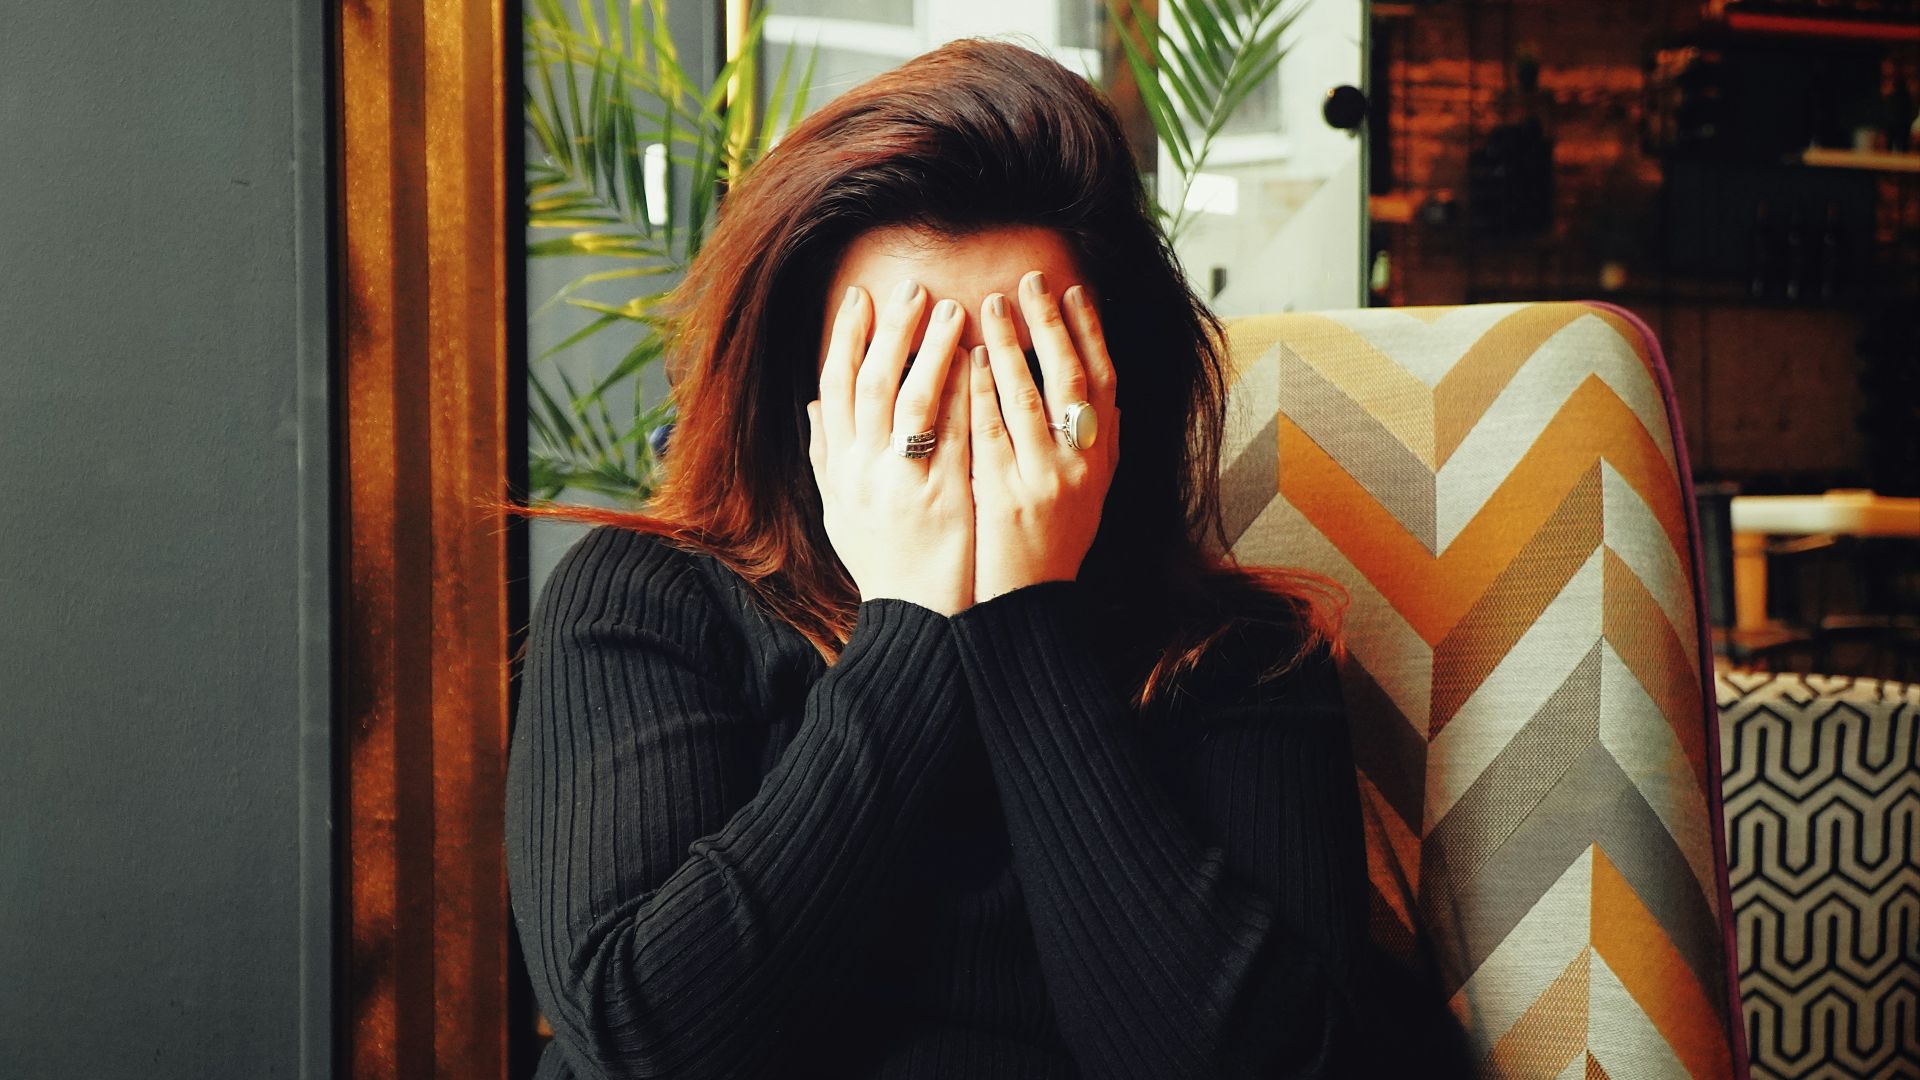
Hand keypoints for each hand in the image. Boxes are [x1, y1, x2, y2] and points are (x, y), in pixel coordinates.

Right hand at [808, 278, 975, 615]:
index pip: (835, 387)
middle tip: (911, 287)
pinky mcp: (944, 496)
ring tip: (953, 308)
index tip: (861, 298)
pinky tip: (980, 361)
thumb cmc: (884, 563)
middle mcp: (864, 471)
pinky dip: (963, 392)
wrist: (917, 620)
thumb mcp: (840, 511)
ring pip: (914, 399)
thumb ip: (826, 457)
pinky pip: (953, 432)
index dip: (847, 339)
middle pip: (872, 382)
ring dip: (932, 348)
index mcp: (840, 469)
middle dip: (891, 329)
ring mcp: (904, 483)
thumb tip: (813, 407)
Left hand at [967, 271, 1119, 602]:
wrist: (1027, 608)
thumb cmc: (1049, 548)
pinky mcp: (1008, 495)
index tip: (1074, 292)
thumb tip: (1098, 395)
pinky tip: (968, 359)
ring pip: (1031, 397)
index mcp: (1102, 459)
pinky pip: (992, 431)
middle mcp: (1082, 465)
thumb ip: (1086, 446)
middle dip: (1050, 323)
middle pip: (1073, 378)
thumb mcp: (1084, 494)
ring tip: (991, 304)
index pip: (1104, 381)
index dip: (1091, 333)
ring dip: (1012, 345)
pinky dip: (982, 391)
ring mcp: (1046, 480)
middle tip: (1030, 281)